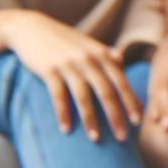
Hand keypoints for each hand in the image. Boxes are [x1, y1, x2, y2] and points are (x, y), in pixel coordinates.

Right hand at [0, 11, 140, 140]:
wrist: (29, 27)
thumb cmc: (61, 39)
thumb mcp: (86, 44)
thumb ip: (104, 53)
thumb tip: (121, 60)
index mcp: (101, 55)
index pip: (121, 82)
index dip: (131, 102)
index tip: (138, 122)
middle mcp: (88, 59)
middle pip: (106, 92)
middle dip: (116, 117)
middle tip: (123, 138)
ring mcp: (68, 64)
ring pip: (83, 97)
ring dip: (90, 120)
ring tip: (96, 139)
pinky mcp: (48, 69)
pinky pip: (58, 96)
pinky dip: (63, 114)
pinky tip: (66, 130)